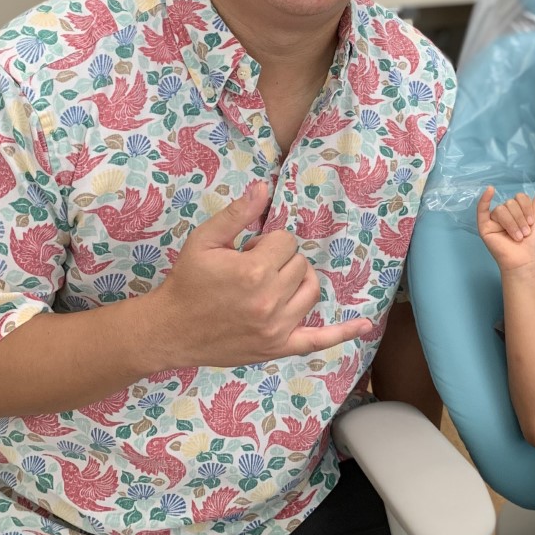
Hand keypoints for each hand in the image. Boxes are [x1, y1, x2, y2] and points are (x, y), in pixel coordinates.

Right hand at [152, 181, 371, 366]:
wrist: (171, 329)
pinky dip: (342, 333)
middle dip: (279, 260)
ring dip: (298, 281)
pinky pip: (318, 340)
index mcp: (253, 271)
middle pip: (300, 264)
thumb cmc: (187, 281)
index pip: (285, 241)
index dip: (265, 243)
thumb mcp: (204, 240)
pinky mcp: (279, 347)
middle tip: (249, 271)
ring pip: (311, 290)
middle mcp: (270, 301)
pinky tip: (364, 325)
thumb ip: (237, 214)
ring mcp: (277, 327)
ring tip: (272, 283)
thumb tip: (263, 187)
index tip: (245, 252)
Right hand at [476, 186, 534, 273]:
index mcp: (517, 212)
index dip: (527, 208)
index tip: (532, 222)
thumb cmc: (534, 244)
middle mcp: (505, 214)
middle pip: (510, 203)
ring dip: (512, 223)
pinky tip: (490, 191)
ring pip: (501, 209)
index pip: (520, 197)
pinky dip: (484, 199)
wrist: (526, 260)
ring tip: (517, 237)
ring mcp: (494, 221)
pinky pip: (481, 209)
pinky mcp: (484, 227)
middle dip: (520, 218)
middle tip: (525, 234)